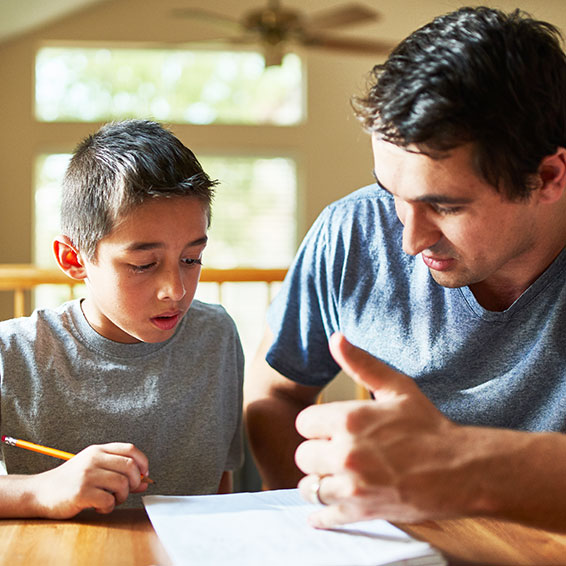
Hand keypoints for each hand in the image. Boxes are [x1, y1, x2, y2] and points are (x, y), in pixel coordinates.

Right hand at [31, 442, 149, 518]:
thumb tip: (146, 481)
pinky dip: (109, 508)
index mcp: (98, 450)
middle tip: (126, 491)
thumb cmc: (71, 481)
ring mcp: (87, 475)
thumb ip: (119, 473)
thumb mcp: (95, 470)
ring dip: (122, 497)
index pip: (130, 449)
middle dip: (134, 482)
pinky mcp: (81, 493)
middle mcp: (93, 459)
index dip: (142, 462)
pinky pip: (108, 500)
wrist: (40, 492)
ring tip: (111, 500)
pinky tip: (100, 507)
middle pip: (130, 466)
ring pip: (122, 484)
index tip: (143, 474)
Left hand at [295, 332, 461, 527]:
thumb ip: (362, 363)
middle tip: (335, 452)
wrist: (462, 470)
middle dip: (317, 452)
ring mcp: (352, 485)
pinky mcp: (361, 512)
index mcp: (348, 419)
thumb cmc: (430, 426)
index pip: (303, 423)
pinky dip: (321, 516)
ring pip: (309, 487)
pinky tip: (321, 514)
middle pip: (303, 455)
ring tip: (334, 476)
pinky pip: (325, 517)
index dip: (316, 425)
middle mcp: (344, 453)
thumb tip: (336, 338)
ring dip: (318, 482)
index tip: (329, 428)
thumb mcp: (397, 387)